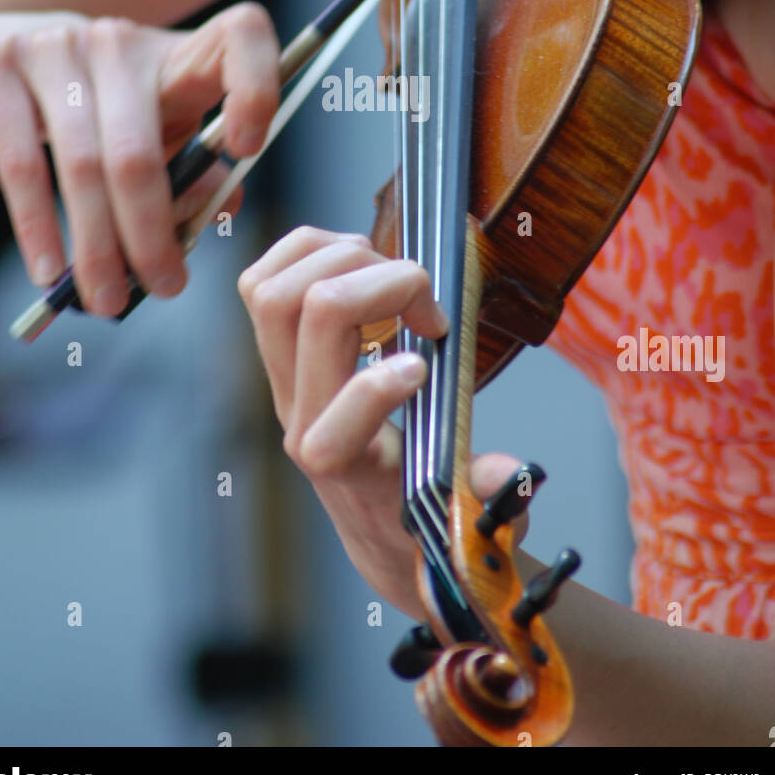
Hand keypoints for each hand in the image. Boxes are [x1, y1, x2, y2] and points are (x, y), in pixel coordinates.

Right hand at [0, 3, 279, 313]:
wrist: (5, 64)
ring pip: (82, 166)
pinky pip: (23, 165)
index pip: (241, 34)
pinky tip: (49, 272)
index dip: (254, 87)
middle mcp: (120, 43)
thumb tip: (224, 207)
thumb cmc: (105, 111)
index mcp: (179, 53)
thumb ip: (201, 170)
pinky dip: (38, 229)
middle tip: (166, 287)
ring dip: (98, 247)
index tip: (247, 149)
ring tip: (107, 299)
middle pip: (139, 150)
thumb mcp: (160, 130)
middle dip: (151, 235)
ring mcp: (54, 47)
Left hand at [238, 226, 529, 616]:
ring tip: (393, 277)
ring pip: (275, 291)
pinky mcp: (274, 349)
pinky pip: (261, 280)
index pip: (331, 430)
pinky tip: (359, 262)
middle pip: (309, 316)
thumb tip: (512, 472)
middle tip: (428, 307)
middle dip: (382, 285)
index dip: (379, 388)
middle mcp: (300, 417)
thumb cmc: (420, 512)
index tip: (429, 367)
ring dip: (343, 259)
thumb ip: (490, 494)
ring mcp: (279, 379)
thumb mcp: (469, 515)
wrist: (375, 524)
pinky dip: (308, 251)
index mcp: (345, 466)